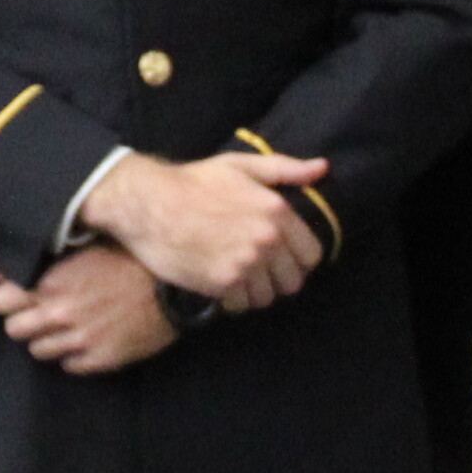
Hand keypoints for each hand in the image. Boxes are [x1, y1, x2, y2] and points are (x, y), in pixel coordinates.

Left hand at [0, 246, 175, 374]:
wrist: (176, 288)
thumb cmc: (132, 259)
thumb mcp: (84, 248)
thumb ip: (36, 259)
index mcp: (55, 282)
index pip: (3, 300)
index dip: (9, 298)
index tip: (19, 295)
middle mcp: (62, 314)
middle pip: (15, 330)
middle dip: (24, 321)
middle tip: (41, 313)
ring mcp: (81, 340)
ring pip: (38, 352)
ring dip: (47, 340)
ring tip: (65, 327)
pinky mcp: (101, 360)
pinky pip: (69, 367)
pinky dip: (73, 356)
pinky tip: (86, 340)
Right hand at [81, 149, 329, 311]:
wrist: (149, 203)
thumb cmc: (193, 182)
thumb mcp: (240, 166)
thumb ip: (285, 169)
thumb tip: (322, 169)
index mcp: (277, 211)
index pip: (312, 255)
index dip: (297, 259)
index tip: (280, 257)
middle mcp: (267, 239)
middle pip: (292, 282)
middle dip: (277, 279)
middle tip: (257, 271)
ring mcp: (246, 264)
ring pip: (267, 297)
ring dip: (255, 292)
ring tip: (237, 277)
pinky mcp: (222, 283)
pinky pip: (242, 306)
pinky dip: (233, 301)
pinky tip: (220, 284)